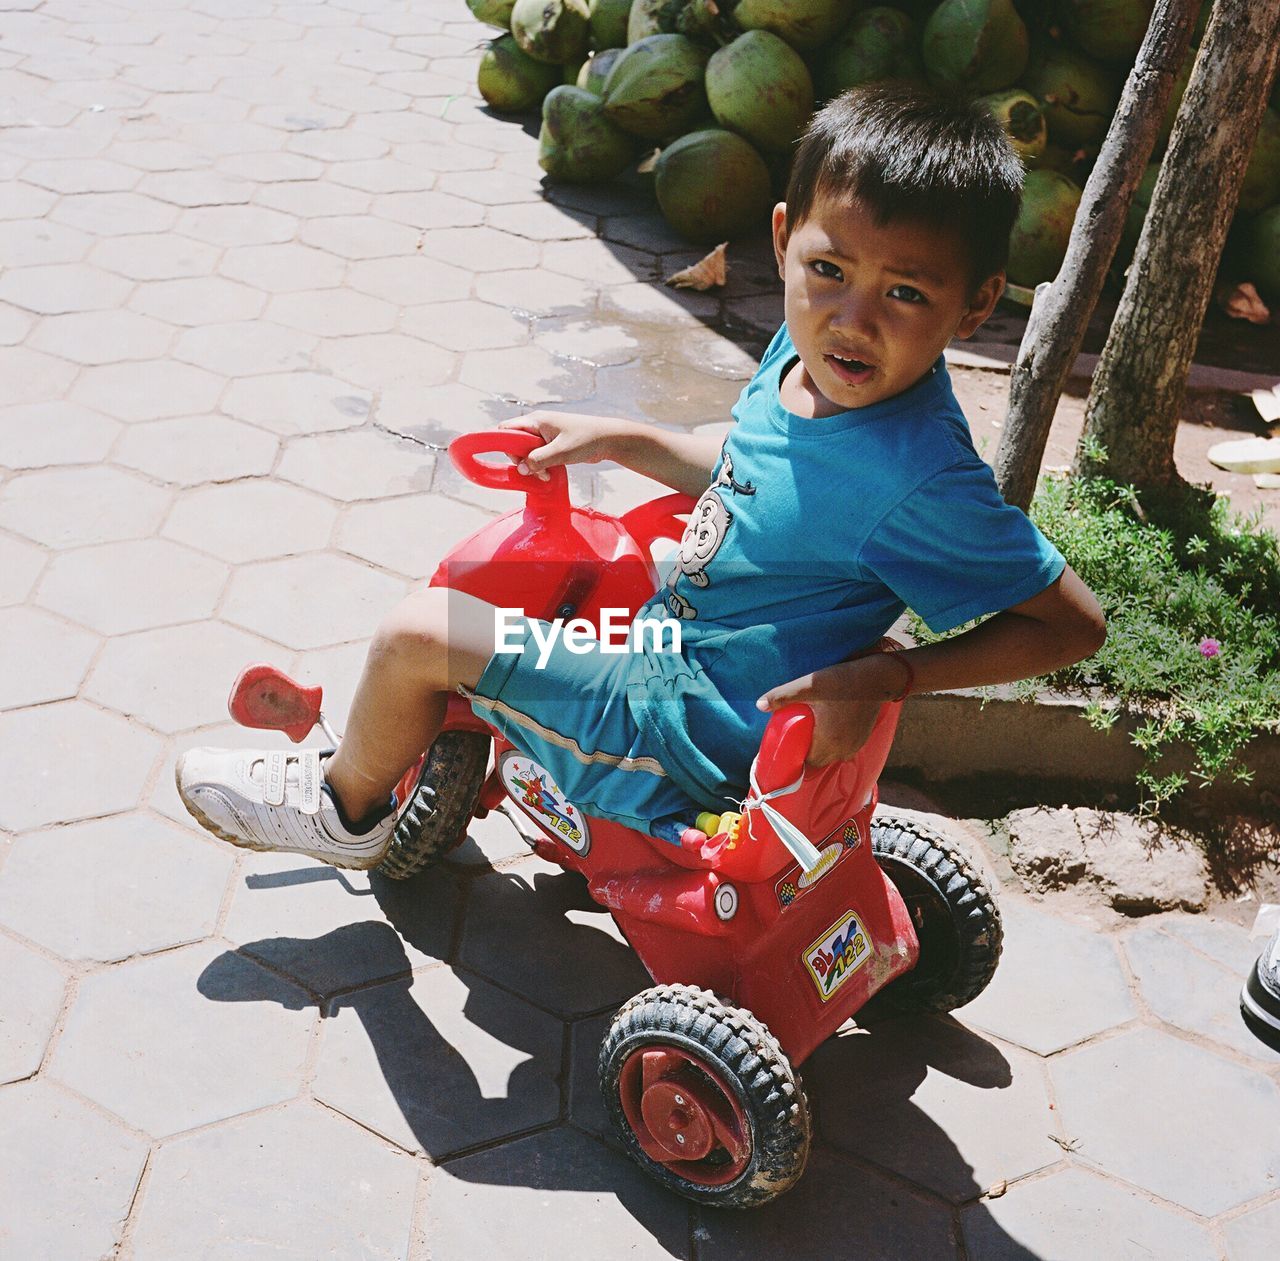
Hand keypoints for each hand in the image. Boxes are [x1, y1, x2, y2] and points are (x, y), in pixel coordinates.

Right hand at [498, 411, 628, 480]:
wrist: (608, 439)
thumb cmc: (587, 439)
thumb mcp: (561, 451)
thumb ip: (539, 460)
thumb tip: (521, 469)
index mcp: (536, 420)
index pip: (507, 429)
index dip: (506, 445)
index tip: (517, 460)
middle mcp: (537, 425)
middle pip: (515, 444)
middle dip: (522, 460)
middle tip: (537, 471)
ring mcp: (544, 435)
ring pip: (527, 452)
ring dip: (533, 466)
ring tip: (546, 475)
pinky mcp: (551, 444)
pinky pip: (538, 456)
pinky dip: (541, 466)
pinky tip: (550, 473)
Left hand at [756, 657, 897, 767]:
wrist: (879, 677)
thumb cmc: (843, 681)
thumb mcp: (810, 686)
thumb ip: (783, 696)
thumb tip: (759, 705)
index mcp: (827, 743)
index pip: (806, 763)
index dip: (795, 756)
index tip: (788, 744)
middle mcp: (842, 750)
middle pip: (818, 760)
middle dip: (807, 751)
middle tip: (797, 734)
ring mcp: (855, 746)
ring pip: (832, 755)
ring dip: (821, 747)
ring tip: (811, 730)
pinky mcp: (863, 738)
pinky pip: (844, 748)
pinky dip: (834, 742)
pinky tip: (828, 727)